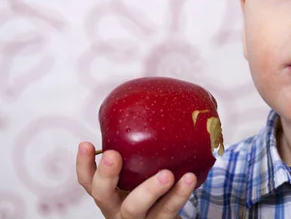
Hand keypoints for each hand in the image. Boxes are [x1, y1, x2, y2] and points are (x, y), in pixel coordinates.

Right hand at [76, 142, 196, 218]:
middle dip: (106, 175)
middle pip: (102, 195)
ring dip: (150, 189)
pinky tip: (188, 178)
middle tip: (114, 155)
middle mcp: (118, 207)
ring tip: (167, 174)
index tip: (86, 143)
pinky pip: (168, 210)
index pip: (88, 180)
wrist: (172, 216)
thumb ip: (144, 146)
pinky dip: (179, 195)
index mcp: (111, 192)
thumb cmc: (157, 187)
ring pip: (135, 208)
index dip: (84, 164)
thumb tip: (159, 100)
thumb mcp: (144, 170)